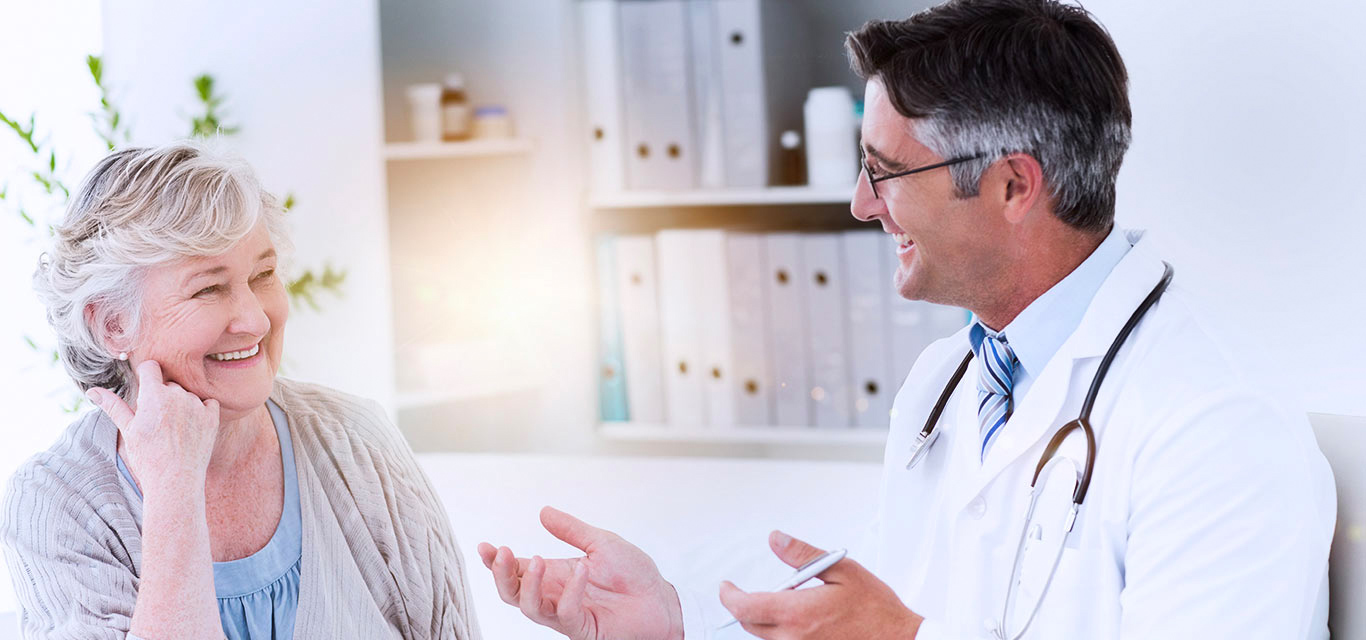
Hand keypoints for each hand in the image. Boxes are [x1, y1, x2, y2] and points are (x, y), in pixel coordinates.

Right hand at [86, 360, 220, 493]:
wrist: (175, 481)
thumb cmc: (148, 457)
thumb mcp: (128, 430)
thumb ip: (113, 406)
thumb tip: (92, 391)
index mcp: (154, 395)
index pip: (151, 367)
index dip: (146, 376)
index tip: (145, 390)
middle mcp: (178, 395)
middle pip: (169, 383)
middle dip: (162, 396)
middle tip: (158, 421)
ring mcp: (197, 405)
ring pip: (187, 394)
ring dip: (182, 405)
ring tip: (174, 430)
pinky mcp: (212, 417)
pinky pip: (207, 403)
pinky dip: (201, 411)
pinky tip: (191, 428)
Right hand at [478, 506, 683, 639]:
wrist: (661, 599)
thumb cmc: (633, 575)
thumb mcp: (601, 542)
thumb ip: (571, 530)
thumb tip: (544, 512)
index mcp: (555, 575)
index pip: (516, 569)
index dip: (495, 560)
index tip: (484, 545)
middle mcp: (555, 595)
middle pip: (511, 593)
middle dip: (500, 573)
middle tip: (501, 552)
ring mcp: (567, 614)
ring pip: (529, 608)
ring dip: (526, 583)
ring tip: (535, 559)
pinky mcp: (583, 628)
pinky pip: (566, 613)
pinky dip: (571, 591)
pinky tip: (582, 571)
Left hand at [719, 531, 921, 639]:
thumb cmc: (875, 608)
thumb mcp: (841, 570)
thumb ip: (803, 555)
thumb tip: (776, 538)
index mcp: (797, 613)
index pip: (744, 607)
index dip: (728, 595)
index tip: (726, 586)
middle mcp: (793, 637)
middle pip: (750, 623)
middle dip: (743, 605)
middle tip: (747, 590)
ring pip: (765, 636)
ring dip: (764, 619)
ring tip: (786, 603)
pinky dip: (781, 631)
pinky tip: (800, 620)